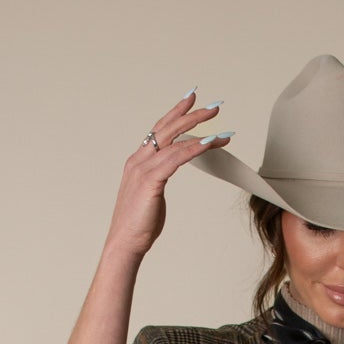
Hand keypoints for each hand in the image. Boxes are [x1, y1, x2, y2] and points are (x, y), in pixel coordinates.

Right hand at [103, 89, 234, 262]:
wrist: (124, 243)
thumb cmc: (138, 225)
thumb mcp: (150, 195)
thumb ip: (158, 178)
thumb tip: (168, 172)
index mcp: (137, 162)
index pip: (158, 130)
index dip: (175, 113)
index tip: (191, 99)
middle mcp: (139, 160)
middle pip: (168, 129)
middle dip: (191, 114)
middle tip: (214, 106)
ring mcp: (143, 169)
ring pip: (174, 140)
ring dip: (199, 130)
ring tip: (219, 125)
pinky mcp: (151, 181)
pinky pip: (177, 158)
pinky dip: (194, 149)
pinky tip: (209, 143)